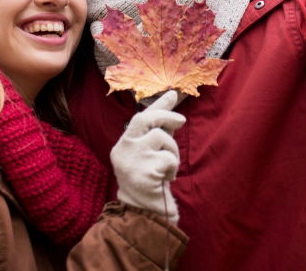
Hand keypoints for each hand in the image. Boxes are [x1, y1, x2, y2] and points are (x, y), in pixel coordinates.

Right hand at [110, 91, 185, 223]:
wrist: (144, 212)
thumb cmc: (150, 180)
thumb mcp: (152, 153)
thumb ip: (160, 131)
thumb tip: (172, 105)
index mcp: (123, 144)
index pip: (140, 117)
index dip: (158, 105)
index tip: (172, 93)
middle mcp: (123, 149)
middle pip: (146, 118)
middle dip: (167, 115)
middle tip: (182, 121)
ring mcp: (132, 159)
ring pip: (162, 138)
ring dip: (173, 151)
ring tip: (168, 167)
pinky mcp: (144, 171)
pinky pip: (168, 158)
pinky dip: (172, 167)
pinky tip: (165, 178)